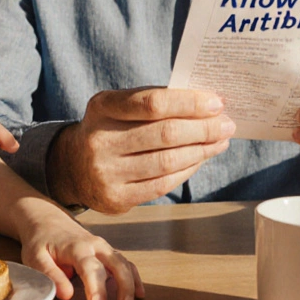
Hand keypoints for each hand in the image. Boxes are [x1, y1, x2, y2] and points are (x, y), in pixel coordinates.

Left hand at [15, 204, 143, 299]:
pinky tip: (138, 292)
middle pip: (116, 263)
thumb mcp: (36, 257)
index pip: (90, 268)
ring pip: (124, 262)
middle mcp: (95, 245)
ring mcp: (103, 247)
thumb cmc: (41, 241)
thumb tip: (66, 294)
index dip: (96, 289)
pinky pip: (125, 263)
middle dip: (123, 285)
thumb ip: (51, 275)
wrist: (47, 221)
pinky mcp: (107, 252)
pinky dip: (134, 277)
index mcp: (76, 247)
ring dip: (131, 283)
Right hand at [48, 87, 234, 213]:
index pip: (152, 102)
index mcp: (102, 107)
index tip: (216, 102)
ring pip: (167, 161)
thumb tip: (206, 103)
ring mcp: (106, 172)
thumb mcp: (119, 106)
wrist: (73, 166)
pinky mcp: (116, 198)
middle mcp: (100, 140)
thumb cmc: (109, 129)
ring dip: (201, 150)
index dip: (189, 102)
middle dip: (203, 128)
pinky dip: (188, 170)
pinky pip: (162, 184)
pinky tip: (200, 159)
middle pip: (165, 134)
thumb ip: (153, 101)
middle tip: (226, 124)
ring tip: (220, 141)